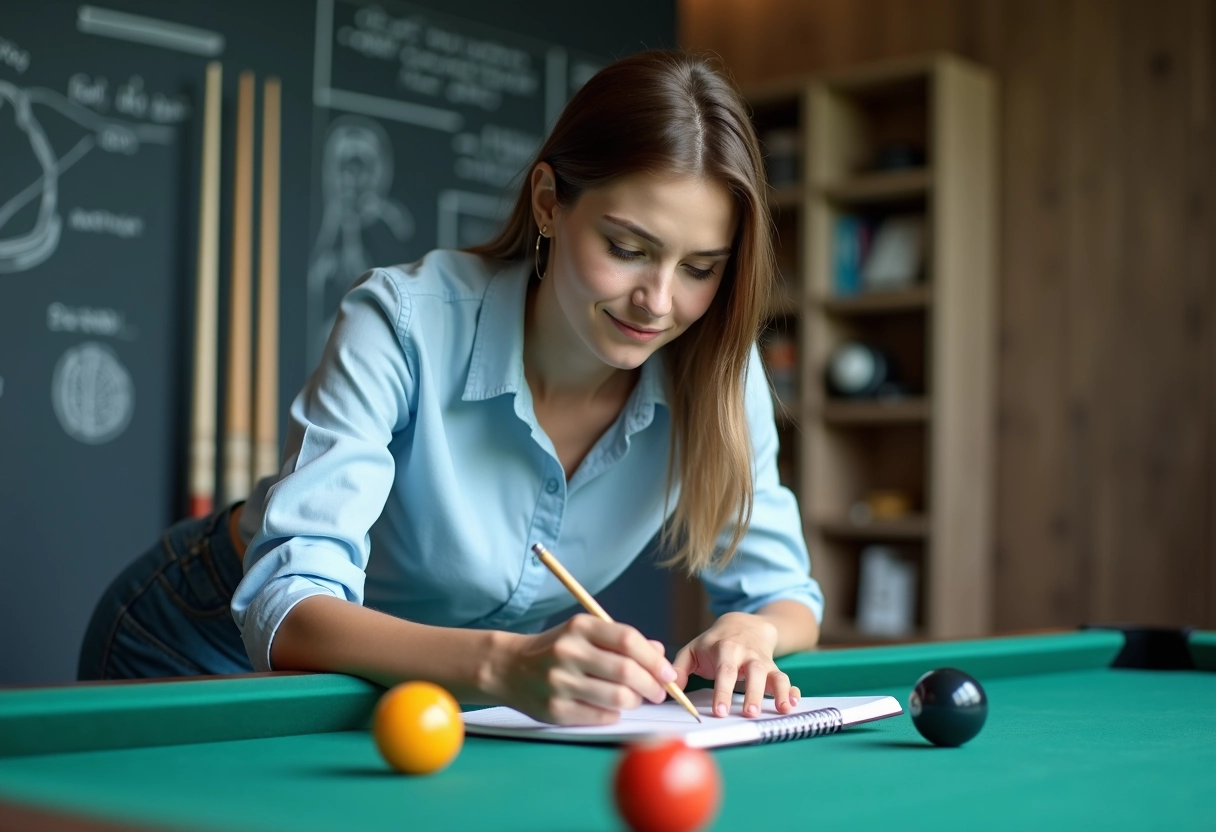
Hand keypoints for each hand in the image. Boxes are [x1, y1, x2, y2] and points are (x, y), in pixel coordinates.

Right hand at [492, 614, 676, 725]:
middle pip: (627, 671)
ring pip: (618, 698)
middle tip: (659, 692)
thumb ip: (622, 640)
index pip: (628, 640)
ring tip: (635, 699)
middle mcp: (569, 652)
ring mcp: (560, 683)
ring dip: (636, 701)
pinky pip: (601, 716)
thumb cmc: (556, 649)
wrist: (508, 667)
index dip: (654, 660)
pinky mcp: (556, 710)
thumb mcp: (585, 632)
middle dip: (652, 685)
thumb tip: (659, 654)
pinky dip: (615, 714)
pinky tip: (612, 707)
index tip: (668, 673)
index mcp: (579, 627)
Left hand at [672, 611, 799, 717]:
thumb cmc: (714, 643)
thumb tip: (669, 689)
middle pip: (753, 672)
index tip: (719, 712)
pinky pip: (786, 679)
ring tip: (780, 709)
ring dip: (778, 692)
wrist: (743, 623)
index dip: (722, 691)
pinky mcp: (774, 668)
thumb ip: (679, 668)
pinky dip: (791, 691)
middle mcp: (747, 654)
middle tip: (749, 714)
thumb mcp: (693, 649)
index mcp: (724, 649)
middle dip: (752, 694)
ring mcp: (763, 661)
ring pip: (774, 675)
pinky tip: (792, 704)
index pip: (724, 670)